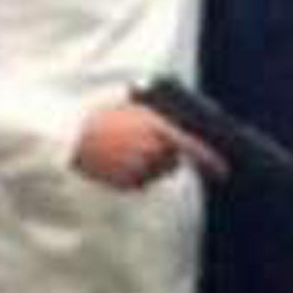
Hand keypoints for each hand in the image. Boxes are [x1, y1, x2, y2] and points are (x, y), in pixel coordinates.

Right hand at [74, 102, 224, 189]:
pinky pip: (138, 184)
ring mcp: (139, 167)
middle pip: (172, 163)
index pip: (191, 146)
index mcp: (155, 126)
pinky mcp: (126, 183)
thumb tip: (179, 134)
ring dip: (146, 166)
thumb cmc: (100, 116)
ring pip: (155, 174)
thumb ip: (158, 120)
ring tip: (122, 150)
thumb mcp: (132, 109)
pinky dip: (132, 176)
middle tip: (142, 145)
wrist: (69, 134)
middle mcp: (151, 148)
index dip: (209, 159)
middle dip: (165, 157)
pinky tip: (114, 162)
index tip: (223, 170)